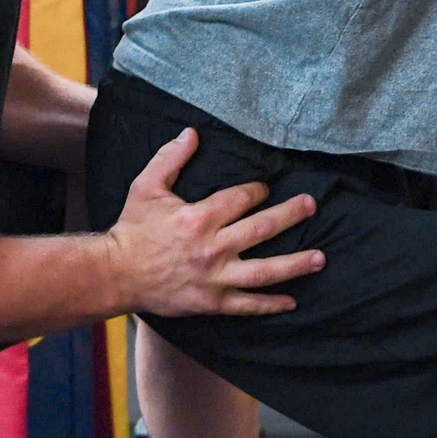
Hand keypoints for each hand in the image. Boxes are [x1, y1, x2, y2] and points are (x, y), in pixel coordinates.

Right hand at [104, 128, 324, 316]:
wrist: (115, 274)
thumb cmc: (132, 229)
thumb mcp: (147, 187)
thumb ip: (171, 158)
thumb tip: (192, 132)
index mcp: (198, 217)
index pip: (241, 199)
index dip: (258, 191)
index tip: (266, 189)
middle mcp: (212, 248)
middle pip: (262, 229)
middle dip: (291, 215)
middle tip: (311, 206)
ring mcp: (215, 278)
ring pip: (265, 271)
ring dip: (296, 264)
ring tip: (321, 257)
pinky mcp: (212, 302)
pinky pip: (247, 305)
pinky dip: (271, 304)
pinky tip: (293, 300)